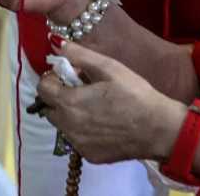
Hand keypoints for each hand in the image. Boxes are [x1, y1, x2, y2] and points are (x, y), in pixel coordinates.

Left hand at [37, 42, 185, 163]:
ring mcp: (77, 144)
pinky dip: (83, 130)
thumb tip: (56, 43)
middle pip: (49, 108)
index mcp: (69, 102)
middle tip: (83, 89)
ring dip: (70, 114)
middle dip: (60, 96)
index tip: (70, 74)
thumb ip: (79, 54)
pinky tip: (104, 123)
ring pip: (62, 125)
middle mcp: (67, 126)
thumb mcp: (109, 67)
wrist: (158, 129)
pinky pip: (77, 139)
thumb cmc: (134, 94)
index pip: (42, 88)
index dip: (53, 78)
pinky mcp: (89, 156)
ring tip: (96, 106)